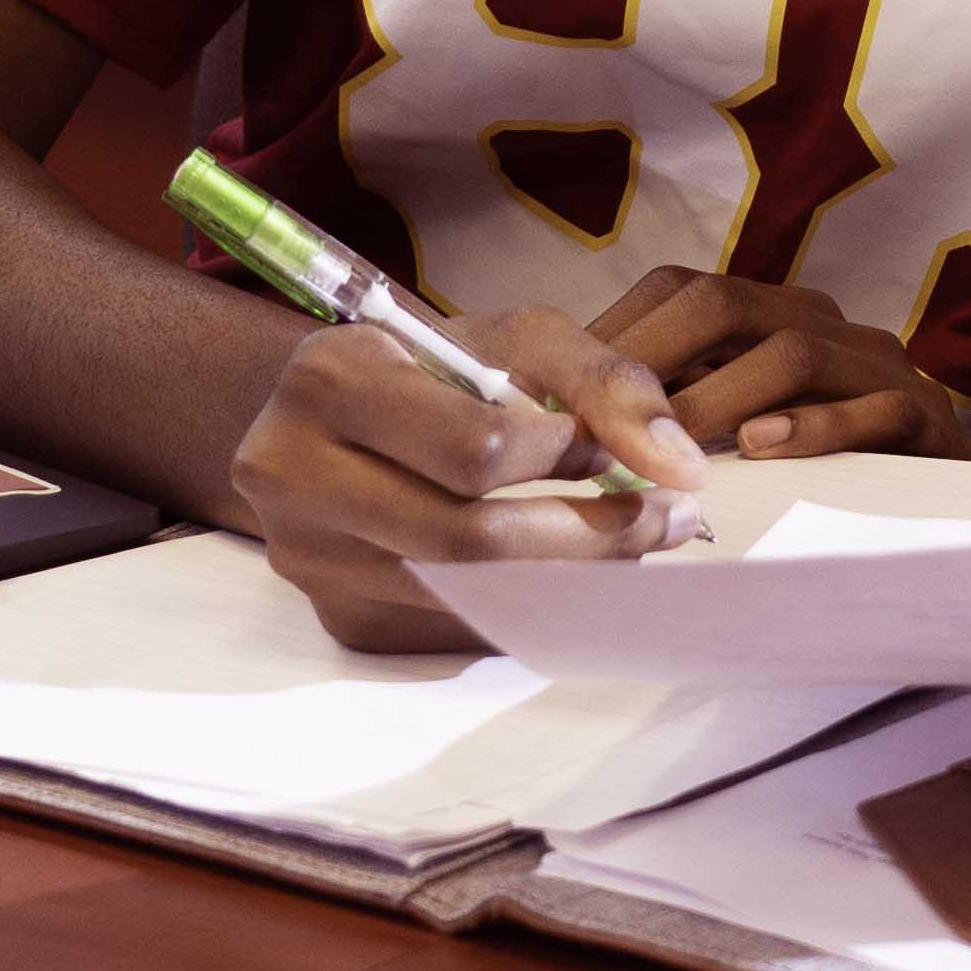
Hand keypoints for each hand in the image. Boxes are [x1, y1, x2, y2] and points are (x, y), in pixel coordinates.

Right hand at [227, 306, 707, 651]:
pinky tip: (559, 574)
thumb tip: (679, 468)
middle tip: (666, 520)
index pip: (473, 449)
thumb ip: (605, 383)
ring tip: (627, 543)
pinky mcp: (335, 615)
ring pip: (462, 596)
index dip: (562, 458)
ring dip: (566, 580)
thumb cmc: (432, 367)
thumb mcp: (513, 338)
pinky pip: (452, 632)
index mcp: (330, 380)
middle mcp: (291, 473)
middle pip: (466, 541)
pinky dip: (523, 611)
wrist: (326, 415)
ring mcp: (307, 558)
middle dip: (588, 536)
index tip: (606, 451)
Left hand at [588, 266, 966, 461]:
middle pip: (730, 305)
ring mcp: (877, 367)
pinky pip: (871, 410)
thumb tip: (570, 424)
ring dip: (722, 398)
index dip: (622, 327)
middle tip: (600, 417)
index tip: (561, 384)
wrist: (949, 507)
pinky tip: (763, 449)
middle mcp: (824, 324)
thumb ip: (676, 410)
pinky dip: (814, 427)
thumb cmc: (819, 470)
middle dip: (657, 355)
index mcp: (774, 316)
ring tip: (672, 448)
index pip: (684, 289)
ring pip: (794, 351)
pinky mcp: (925, 418)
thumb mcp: (737, 426)